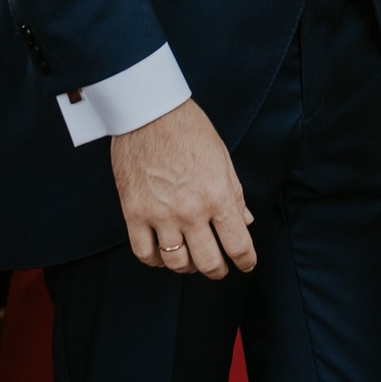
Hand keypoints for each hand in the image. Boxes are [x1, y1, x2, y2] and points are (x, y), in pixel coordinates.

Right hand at [110, 98, 255, 279]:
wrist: (149, 111)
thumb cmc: (189, 129)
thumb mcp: (222, 158)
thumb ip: (235, 194)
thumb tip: (245, 222)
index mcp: (217, 195)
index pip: (238, 245)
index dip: (246, 261)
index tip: (246, 263)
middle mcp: (190, 211)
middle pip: (208, 263)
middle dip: (218, 270)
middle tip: (219, 266)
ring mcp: (160, 215)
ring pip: (176, 263)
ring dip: (188, 267)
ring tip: (191, 258)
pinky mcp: (134, 213)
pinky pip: (145, 253)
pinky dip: (156, 261)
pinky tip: (162, 253)